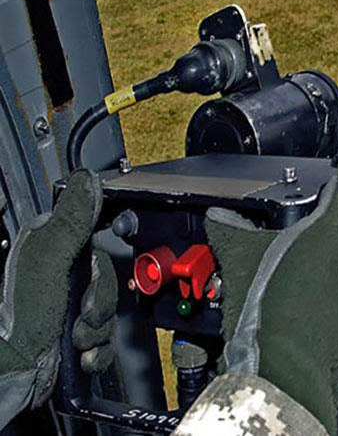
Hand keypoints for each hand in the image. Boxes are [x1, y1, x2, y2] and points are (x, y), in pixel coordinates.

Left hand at [0, 170, 116, 427]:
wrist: (11, 374)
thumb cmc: (18, 320)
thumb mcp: (46, 262)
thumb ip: (71, 221)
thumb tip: (89, 178)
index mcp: (50, 254)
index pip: (98, 248)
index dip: (102, 267)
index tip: (92, 277)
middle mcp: (59, 281)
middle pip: (109, 284)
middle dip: (100, 304)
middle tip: (81, 312)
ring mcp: (68, 312)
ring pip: (110, 315)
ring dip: (97, 331)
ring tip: (74, 339)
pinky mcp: (76, 340)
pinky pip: (107, 342)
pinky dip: (97, 352)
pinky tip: (80, 356)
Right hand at [185, 167, 337, 434]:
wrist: (281, 373)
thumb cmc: (264, 311)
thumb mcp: (238, 260)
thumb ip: (231, 231)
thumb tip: (219, 217)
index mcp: (327, 234)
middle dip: (323, 244)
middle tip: (295, 254)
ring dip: (325, 281)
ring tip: (291, 293)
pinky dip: (326, 314)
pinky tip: (300, 321)